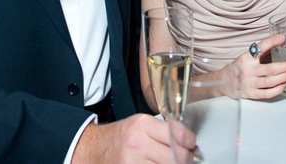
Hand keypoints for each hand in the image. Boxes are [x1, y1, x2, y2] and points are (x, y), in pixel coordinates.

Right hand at [73, 113, 195, 162]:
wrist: (94, 148)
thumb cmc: (120, 137)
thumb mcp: (140, 125)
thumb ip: (164, 131)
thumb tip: (190, 144)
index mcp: (143, 125)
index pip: (178, 134)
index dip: (190, 141)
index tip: (191, 144)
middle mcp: (138, 144)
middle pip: (177, 157)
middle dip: (186, 159)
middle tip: (186, 158)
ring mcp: (133, 162)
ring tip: (172, 162)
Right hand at [236, 33, 285, 99]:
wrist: (223, 82)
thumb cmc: (239, 68)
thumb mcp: (246, 57)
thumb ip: (259, 53)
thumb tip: (278, 42)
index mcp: (246, 58)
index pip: (260, 48)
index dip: (272, 42)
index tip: (283, 38)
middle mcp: (248, 70)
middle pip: (270, 69)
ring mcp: (249, 83)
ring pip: (270, 81)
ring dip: (285, 77)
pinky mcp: (251, 94)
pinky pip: (267, 93)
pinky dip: (278, 89)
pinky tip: (285, 84)